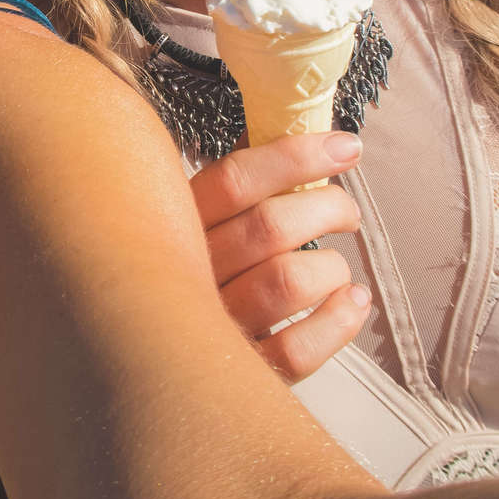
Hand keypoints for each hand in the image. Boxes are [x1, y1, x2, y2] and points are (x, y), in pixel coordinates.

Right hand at [192, 131, 369, 382]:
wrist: (147, 351)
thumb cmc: (188, 268)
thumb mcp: (193, 218)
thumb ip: (234, 183)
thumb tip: (288, 127)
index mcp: (176, 222)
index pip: (237, 178)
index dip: (299, 157)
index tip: (346, 147)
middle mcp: (188, 272)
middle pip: (270, 227)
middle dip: (328, 209)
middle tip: (347, 214)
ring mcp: (211, 325)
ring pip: (287, 283)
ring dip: (332, 269)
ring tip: (339, 269)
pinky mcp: (239, 371)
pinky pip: (296, 350)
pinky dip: (337, 322)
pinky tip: (351, 303)